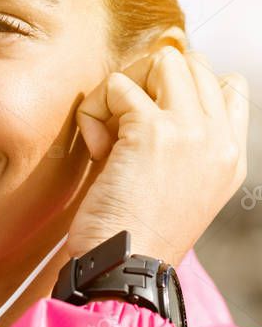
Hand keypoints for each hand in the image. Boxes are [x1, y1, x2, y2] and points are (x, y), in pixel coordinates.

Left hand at [68, 44, 249, 266]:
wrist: (126, 266)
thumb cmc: (136, 234)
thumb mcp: (176, 188)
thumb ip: (180, 146)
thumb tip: (146, 99)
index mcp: (232, 155)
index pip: (227, 85)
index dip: (179, 88)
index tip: (147, 122)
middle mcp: (219, 139)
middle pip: (191, 63)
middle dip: (147, 82)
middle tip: (123, 127)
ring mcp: (192, 130)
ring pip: (161, 60)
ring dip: (123, 90)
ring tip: (111, 136)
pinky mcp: (152, 129)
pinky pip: (117, 85)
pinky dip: (94, 111)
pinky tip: (97, 151)